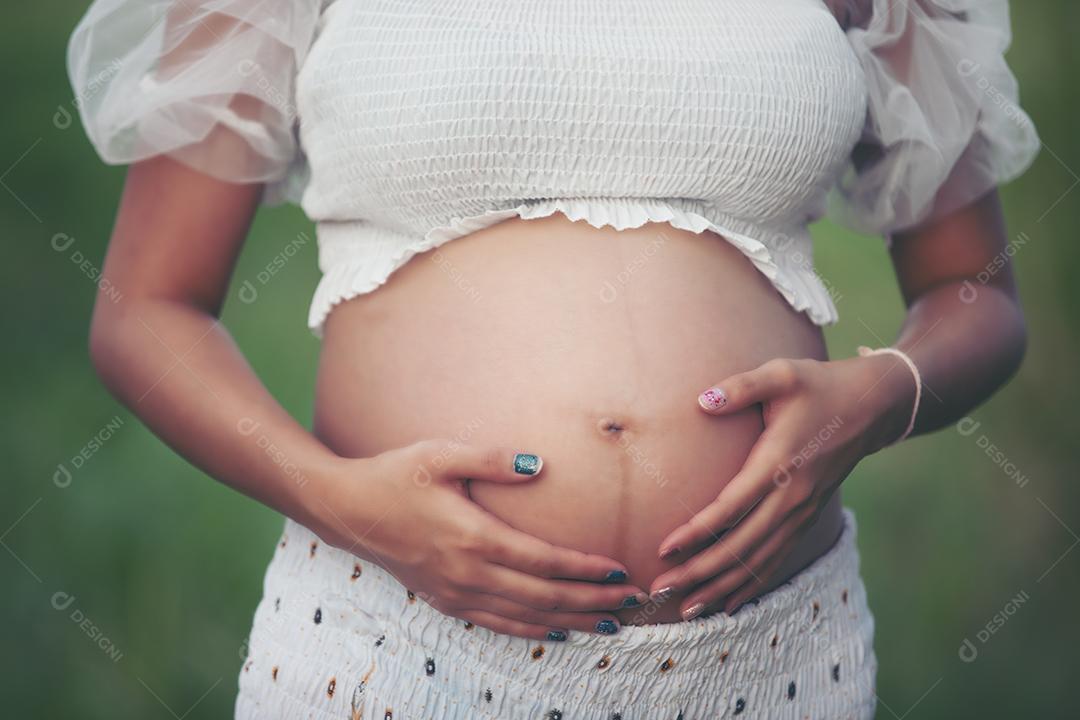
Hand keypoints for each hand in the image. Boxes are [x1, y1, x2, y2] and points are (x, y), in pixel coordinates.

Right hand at [309, 439, 647, 640]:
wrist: (347, 509)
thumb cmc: (395, 474)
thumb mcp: (441, 454)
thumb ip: (493, 460)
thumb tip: (540, 465)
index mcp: (473, 536)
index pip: (544, 561)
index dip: (586, 570)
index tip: (620, 571)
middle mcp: (468, 572)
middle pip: (544, 597)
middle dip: (592, 603)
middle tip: (633, 604)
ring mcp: (455, 592)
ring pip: (525, 617)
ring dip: (570, 621)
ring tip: (609, 625)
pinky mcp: (444, 600)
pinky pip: (497, 623)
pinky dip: (532, 629)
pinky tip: (555, 629)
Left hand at [650, 355, 914, 619]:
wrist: (873, 407)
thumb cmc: (820, 386)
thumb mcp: (782, 374)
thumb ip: (741, 387)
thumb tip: (702, 401)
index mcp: (778, 462)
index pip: (731, 507)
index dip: (697, 531)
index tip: (664, 548)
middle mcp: (791, 496)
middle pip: (740, 546)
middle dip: (699, 571)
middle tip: (661, 588)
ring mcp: (801, 512)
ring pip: (757, 561)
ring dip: (721, 587)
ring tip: (686, 608)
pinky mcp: (807, 518)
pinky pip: (776, 560)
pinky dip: (751, 585)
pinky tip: (727, 605)